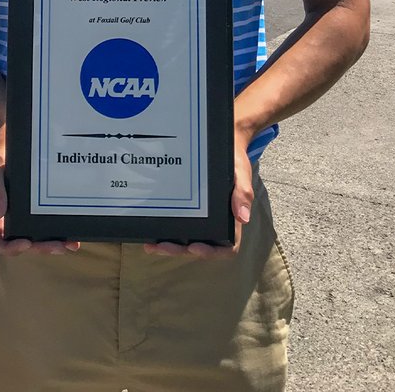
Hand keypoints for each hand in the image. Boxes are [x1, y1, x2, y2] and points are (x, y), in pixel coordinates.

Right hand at [0, 124, 79, 256]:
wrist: (18, 129)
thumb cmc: (3, 148)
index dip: (9, 248)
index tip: (26, 242)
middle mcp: (13, 213)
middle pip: (24, 243)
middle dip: (42, 248)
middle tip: (61, 246)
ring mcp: (29, 208)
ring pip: (39, 235)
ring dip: (55, 243)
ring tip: (72, 244)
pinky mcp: (43, 200)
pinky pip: (50, 218)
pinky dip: (62, 226)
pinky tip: (75, 227)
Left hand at [142, 133, 252, 258]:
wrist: (221, 141)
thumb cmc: (234, 160)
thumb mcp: (241, 172)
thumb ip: (242, 193)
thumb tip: (243, 218)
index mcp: (231, 219)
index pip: (227, 246)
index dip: (211, 252)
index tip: (194, 247)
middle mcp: (215, 222)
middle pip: (200, 246)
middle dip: (181, 250)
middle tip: (163, 246)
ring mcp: (201, 216)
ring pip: (186, 240)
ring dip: (170, 245)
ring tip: (151, 244)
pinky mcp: (188, 208)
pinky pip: (177, 223)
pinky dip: (165, 229)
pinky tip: (150, 228)